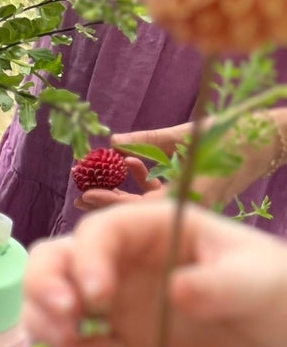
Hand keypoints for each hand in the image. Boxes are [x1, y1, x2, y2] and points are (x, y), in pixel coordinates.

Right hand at [23, 203, 286, 346]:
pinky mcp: (118, 345)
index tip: (98, 297)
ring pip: (52, 302)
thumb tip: (175, 288)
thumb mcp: (265, 282)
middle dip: (44, 287)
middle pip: (56, 260)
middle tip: (64, 322)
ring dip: (45, 322)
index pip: (99, 232)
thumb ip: (223, 283)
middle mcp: (124, 263)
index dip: (87, 260)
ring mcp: (116, 305)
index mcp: (154, 232)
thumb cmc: (283, 297)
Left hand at [77, 115, 286, 212]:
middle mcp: (187, 206)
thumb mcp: (186, 135)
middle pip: (139, 211)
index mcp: (187, 197)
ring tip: (93, 178)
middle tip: (79, 191)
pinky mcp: (193, 194)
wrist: (270, 140)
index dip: (110, 202)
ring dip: (122, 189)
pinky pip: (162, 193)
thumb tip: (112, 140)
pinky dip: (144, 180)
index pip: (140, 210)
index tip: (84, 193)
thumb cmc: (234, 135)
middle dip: (109, 199)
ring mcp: (190, 202)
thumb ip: (148, 140)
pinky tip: (129, 162)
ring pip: (147, 203)